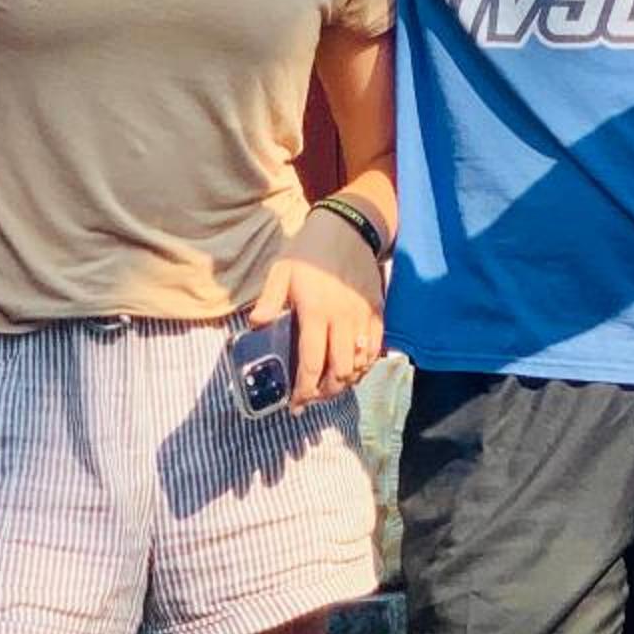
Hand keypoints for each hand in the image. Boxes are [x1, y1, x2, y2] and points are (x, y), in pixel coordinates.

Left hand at [250, 212, 385, 406]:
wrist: (348, 228)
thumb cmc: (309, 251)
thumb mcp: (281, 271)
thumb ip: (269, 300)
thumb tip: (256, 325)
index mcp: (316, 312)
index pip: (311, 362)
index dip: (304, 389)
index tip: (296, 405)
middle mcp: (343, 319)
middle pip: (339, 370)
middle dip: (325, 392)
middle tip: (312, 398)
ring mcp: (363, 316)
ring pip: (359, 363)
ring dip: (346, 381)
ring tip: (330, 387)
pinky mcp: (377, 311)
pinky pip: (376, 348)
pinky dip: (365, 365)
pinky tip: (353, 369)